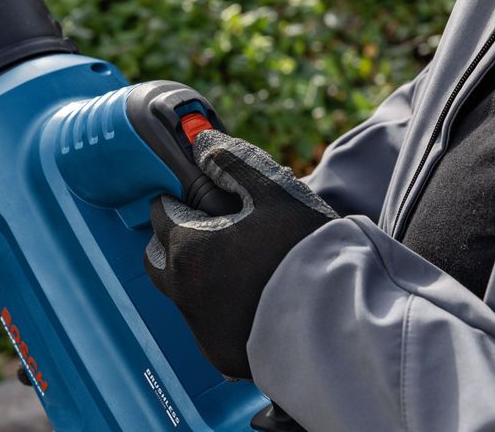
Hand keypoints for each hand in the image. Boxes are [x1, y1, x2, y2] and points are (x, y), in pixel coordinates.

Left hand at [144, 130, 337, 378]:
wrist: (337, 319)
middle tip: (207, 229)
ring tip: (232, 262)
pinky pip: (204, 322)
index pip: (160, 212)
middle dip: (172, 238)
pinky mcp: (218, 352)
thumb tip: (202, 143)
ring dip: (193, 273)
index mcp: (188, 247)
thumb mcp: (274, 191)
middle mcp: (183, 289)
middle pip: (157, 256)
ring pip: (178, 290)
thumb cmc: (303, 249)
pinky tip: (248, 296)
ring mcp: (199, 326)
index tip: (199, 197)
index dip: (178, 198)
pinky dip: (216, 306)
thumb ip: (234, 162)